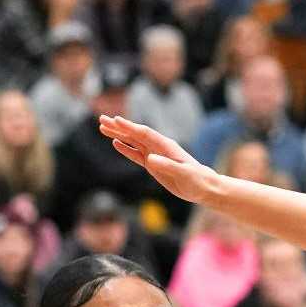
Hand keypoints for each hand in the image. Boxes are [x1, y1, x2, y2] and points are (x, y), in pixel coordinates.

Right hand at [99, 115, 218, 204]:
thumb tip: (150, 159)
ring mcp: (155, 155)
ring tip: (102, 127)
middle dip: (119, 126)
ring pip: (133, 142)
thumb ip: (168, 166)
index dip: (131, 127)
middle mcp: (159, 148)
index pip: (145, 133)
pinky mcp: (153, 165)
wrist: (204, 188)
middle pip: (135, 134)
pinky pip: (136, 155)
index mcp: (166, 146)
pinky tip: (115, 143)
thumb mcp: (184, 174)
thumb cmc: (197, 180)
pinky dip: (126, 149)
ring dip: (118, 134)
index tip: (116, 120)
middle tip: (101, 119)